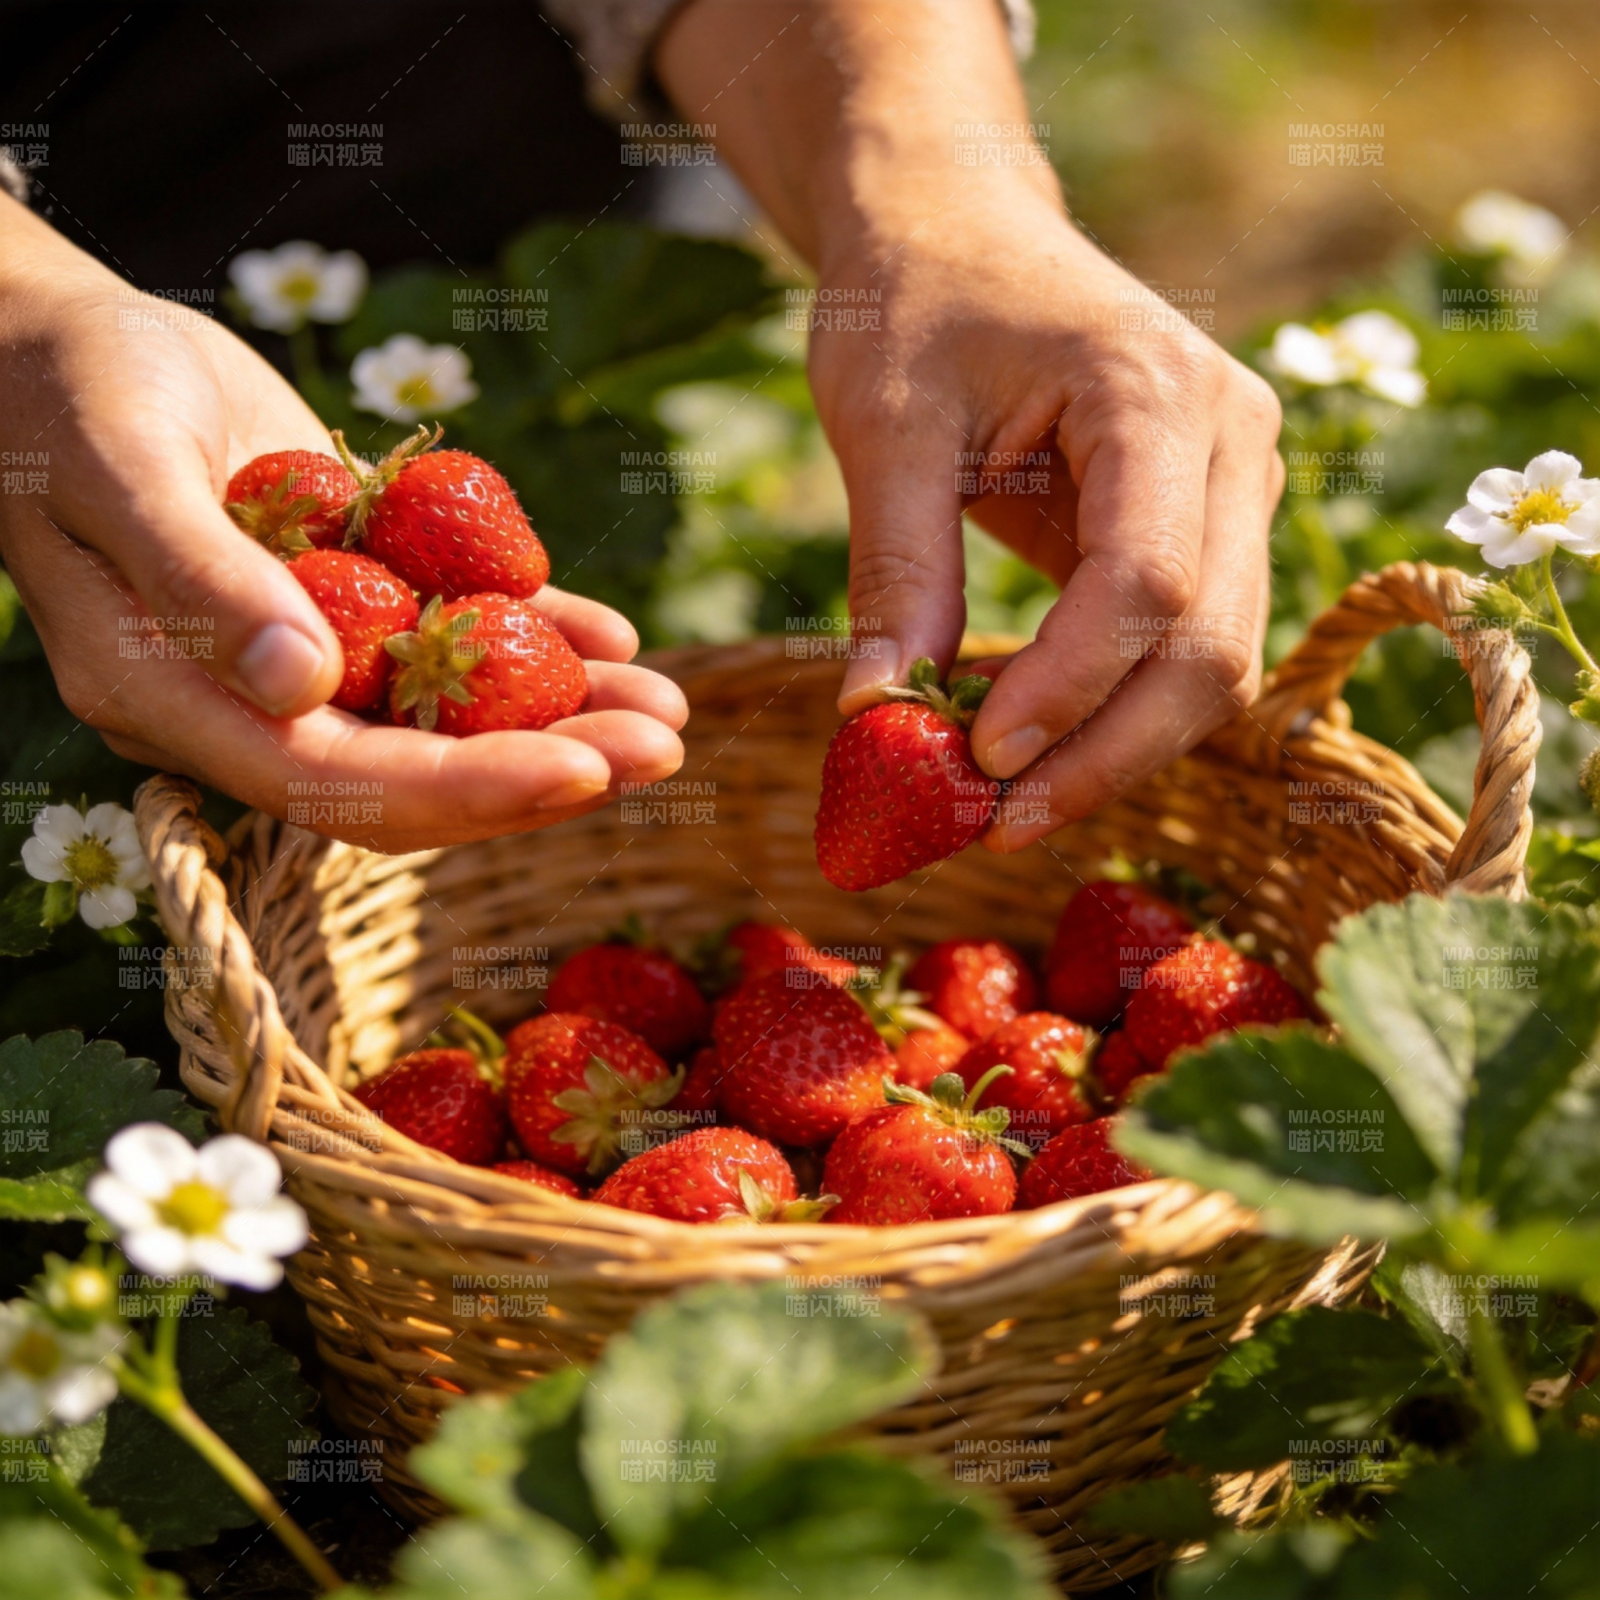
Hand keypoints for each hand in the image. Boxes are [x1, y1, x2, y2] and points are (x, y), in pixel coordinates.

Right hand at [0, 198, 686, 851]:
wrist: (57, 347)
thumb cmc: (63, 393)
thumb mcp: (119, 467)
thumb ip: (201, 580)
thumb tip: (305, 685)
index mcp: (175, 698)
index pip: (335, 781)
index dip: (462, 787)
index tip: (579, 773)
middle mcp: (253, 700)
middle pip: (415, 769)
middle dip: (544, 768)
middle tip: (664, 749)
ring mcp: (307, 655)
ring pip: (449, 716)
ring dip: (564, 716)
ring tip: (668, 707)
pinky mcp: (351, 598)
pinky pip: (452, 635)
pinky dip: (537, 640)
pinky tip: (616, 639)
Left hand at [808, 196, 1282, 850]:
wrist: (959, 234)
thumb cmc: (914, 305)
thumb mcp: (882, 423)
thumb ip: (895, 569)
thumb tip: (877, 717)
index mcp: (1158, 389)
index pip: (1150, 576)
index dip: (1069, 685)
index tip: (977, 758)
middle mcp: (1233, 439)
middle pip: (1211, 645)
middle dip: (1106, 753)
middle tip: (996, 824)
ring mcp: (1237, 486)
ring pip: (1215, 665)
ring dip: (1116, 751)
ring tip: (1002, 805)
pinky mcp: (1210, 528)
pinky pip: (1183, 649)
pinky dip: (1113, 714)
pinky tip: (1029, 751)